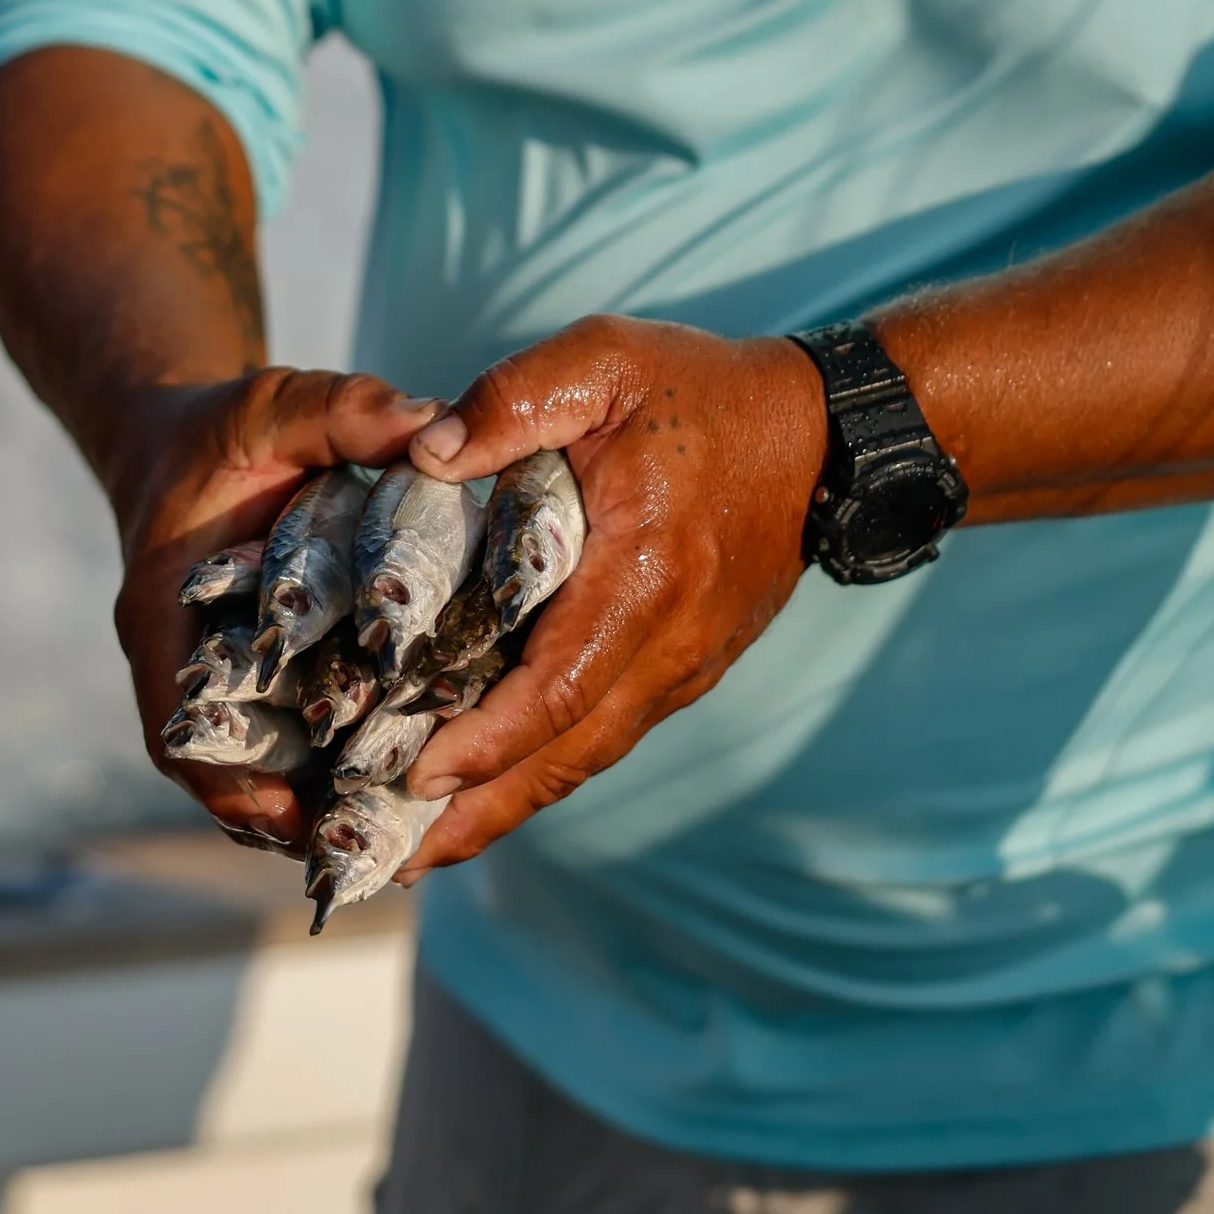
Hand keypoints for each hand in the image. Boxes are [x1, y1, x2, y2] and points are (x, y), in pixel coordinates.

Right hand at [114, 368, 439, 849]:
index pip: (179, 726)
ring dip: (325, 805)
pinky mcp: (263, 680)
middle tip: (382, 848)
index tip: (301, 821)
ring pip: (262, 770)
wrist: (187, 438)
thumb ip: (344, 412)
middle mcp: (185, 660)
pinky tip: (412, 784)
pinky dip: (338, 769)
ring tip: (408, 838)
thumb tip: (431, 429)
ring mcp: (222, 678)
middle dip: (299, 817)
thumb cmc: (226, 425)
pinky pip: (293, 742)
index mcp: (162, 611)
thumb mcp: (277, 402)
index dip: (233, 786)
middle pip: (228, 772)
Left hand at [399, 318, 826, 875]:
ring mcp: (684, 664)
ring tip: (421, 848)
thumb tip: (421, 456)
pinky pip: (608, 733)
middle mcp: (670, 642)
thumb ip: (510, 400)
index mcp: (644, 573)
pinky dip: (545, 769)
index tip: (416, 775)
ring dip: (507, 805)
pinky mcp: (686, 667)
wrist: (821, 433)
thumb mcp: (602, 360)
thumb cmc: (700, 390)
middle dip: (480, 810)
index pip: (562, 686)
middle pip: (569, 753)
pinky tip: (490, 787)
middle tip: (391, 854)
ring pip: (588, 756)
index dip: (488, 740)